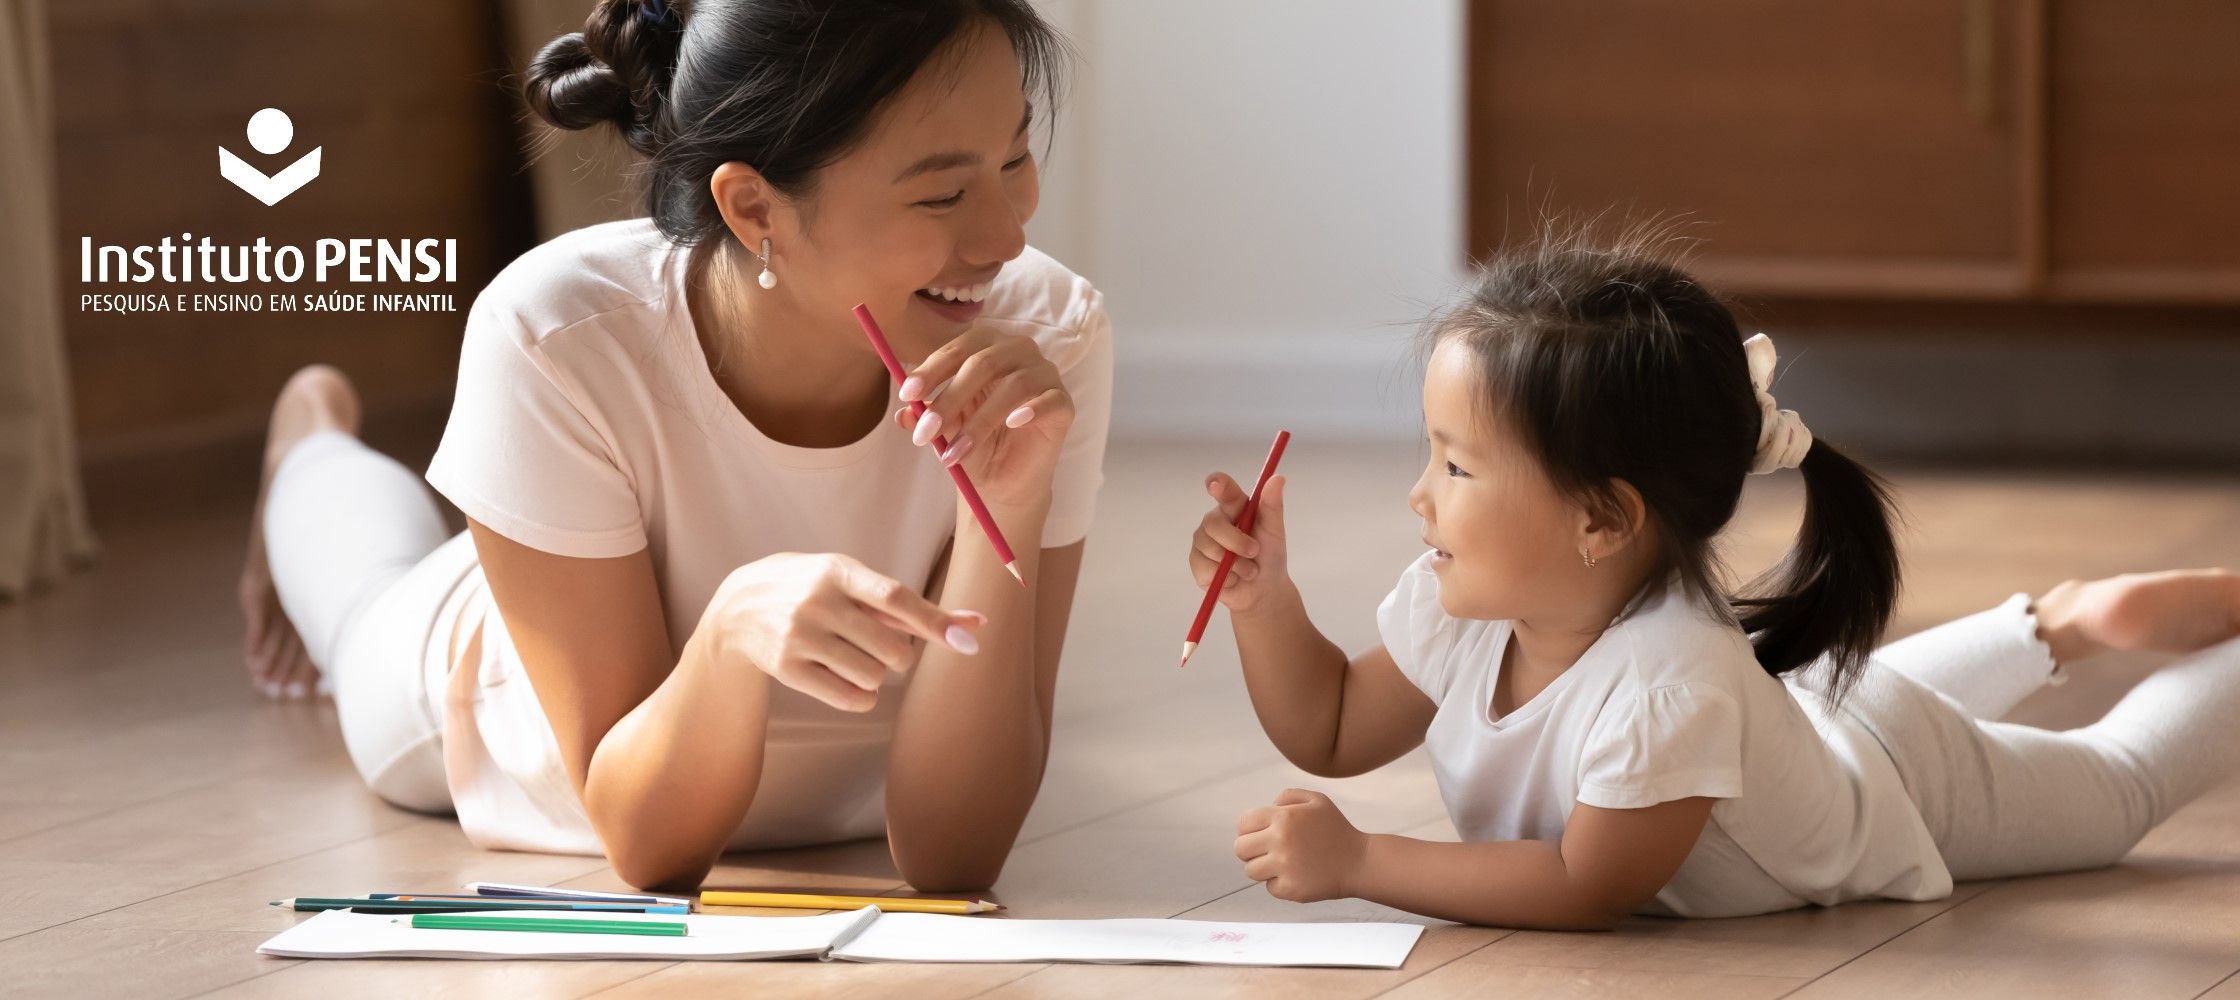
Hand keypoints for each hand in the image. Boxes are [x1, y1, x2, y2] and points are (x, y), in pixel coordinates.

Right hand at [703, 552, 985, 712]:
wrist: (739, 609)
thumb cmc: (815, 590)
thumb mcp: (852, 582)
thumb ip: (910, 605)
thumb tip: (977, 624)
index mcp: (839, 572)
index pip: (896, 598)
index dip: (935, 621)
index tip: (969, 640)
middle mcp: (817, 602)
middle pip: (893, 650)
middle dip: (900, 657)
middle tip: (882, 647)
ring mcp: (799, 636)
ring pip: (873, 678)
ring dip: (877, 676)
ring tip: (855, 658)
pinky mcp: (787, 669)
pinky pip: (850, 699)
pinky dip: (863, 697)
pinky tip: (848, 681)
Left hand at [891, 328, 1072, 510]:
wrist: (1001, 481)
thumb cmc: (972, 442)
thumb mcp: (943, 429)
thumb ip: (925, 415)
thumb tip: (904, 415)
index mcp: (986, 346)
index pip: (958, 349)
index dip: (932, 370)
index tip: (907, 395)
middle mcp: (1018, 352)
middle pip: (984, 363)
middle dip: (950, 399)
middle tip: (925, 434)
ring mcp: (1044, 374)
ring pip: (1014, 385)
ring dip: (980, 421)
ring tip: (955, 453)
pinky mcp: (1063, 403)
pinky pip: (1049, 400)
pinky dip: (1030, 410)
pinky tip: (1011, 424)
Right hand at [1187, 472, 1291, 615]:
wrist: (1264, 589)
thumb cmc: (1270, 556)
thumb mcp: (1275, 531)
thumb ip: (1272, 505)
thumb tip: (1278, 478)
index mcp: (1233, 507)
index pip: (1222, 488)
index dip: (1217, 484)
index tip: (1215, 485)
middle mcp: (1214, 521)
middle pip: (1214, 524)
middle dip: (1237, 542)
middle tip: (1254, 551)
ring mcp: (1202, 542)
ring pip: (1211, 549)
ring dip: (1236, 564)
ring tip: (1248, 569)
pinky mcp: (1197, 563)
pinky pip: (1206, 568)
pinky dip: (1226, 577)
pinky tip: (1232, 578)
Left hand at [1233, 788, 1365, 902]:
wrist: (1359, 862)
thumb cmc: (1336, 830)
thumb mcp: (1317, 801)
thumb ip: (1288, 796)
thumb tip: (1268, 807)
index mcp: (1283, 816)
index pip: (1243, 825)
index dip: (1248, 831)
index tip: (1258, 836)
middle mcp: (1280, 840)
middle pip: (1240, 849)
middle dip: (1250, 850)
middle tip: (1266, 852)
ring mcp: (1284, 866)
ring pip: (1250, 870)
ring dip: (1262, 868)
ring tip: (1281, 864)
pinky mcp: (1291, 888)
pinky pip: (1269, 887)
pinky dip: (1280, 884)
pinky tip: (1297, 875)